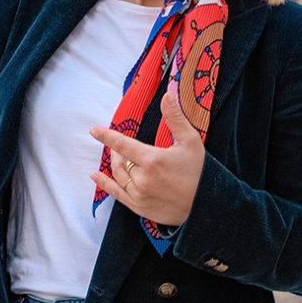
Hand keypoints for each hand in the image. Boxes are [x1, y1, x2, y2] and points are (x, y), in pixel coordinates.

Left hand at [90, 84, 204, 228]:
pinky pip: (116, 194)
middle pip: (120, 160)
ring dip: (115, 165)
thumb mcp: (191, 141)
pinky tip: (95, 176)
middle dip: (117, 151)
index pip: (122, 144)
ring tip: (117, 157)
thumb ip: (175, 118)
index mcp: (153, 160)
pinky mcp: (139, 207)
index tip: (94, 130)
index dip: (107, 136)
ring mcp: (139, 195)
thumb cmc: (200, 171)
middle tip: (121, 147)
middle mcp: (142, 178)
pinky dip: (104, 184)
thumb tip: (167, 95)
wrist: (207, 206)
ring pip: (118, 176)